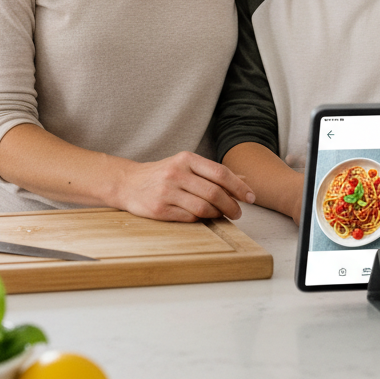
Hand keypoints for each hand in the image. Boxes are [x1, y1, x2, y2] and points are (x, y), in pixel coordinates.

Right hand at [111, 152, 254, 222]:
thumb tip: (244, 180)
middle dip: (232, 205)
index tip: (250, 197)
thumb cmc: (163, 174)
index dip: (239, 187)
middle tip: (238, 212)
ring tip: (221, 215)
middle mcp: (176, 173)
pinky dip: (200, 219)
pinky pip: (189, 218)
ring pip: (203, 208)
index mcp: (186, 159)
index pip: (220, 173)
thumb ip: (212, 172)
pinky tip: (202, 217)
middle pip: (214, 192)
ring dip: (218, 214)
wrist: (128, 183)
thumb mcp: (186, 165)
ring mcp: (167, 191)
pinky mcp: (159, 209)